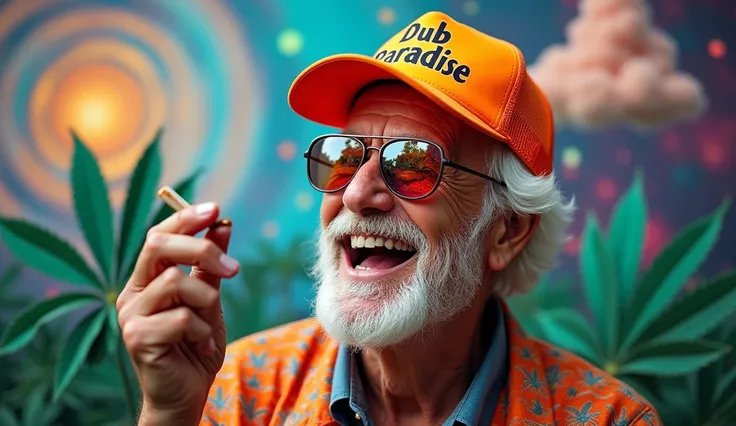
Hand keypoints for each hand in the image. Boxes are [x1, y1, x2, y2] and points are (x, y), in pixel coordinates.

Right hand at [116, 202, 239, 424]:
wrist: (186, 394)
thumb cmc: (196, 344)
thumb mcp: (209, 299)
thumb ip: (210, 265)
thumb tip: (221, 224)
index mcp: (146, 278)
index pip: (158, 235)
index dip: (184, 218)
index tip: (215, 209)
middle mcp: (132, 292)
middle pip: (158, 246)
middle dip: (201, 249)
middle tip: (234, 269)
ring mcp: (130, 315)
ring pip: (174, 281)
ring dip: (206, 299)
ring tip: (210, 323)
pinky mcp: (137, 338)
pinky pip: (180, 318)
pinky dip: (202, 330)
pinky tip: (203, 344)